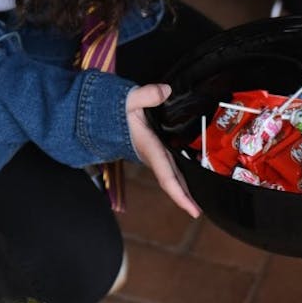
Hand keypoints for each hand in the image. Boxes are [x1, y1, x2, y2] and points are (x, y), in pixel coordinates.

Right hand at [125, 83, 200, 218]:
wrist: (100, 117)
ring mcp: (153, 154)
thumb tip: (166, 91)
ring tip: (201, 196)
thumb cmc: (114, 110)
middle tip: (200, 212)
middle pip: (172, 181)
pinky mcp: (154, 150)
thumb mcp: (129, 100)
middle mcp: (152, 155)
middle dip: (185, 197)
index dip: (180, 194)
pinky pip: (170, 165)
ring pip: (172, 174)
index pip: (167, 176)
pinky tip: (193, 172)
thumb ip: (146, 95)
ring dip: (184, 185)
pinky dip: (180, 173)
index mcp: (149, 148)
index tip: (193, 211)